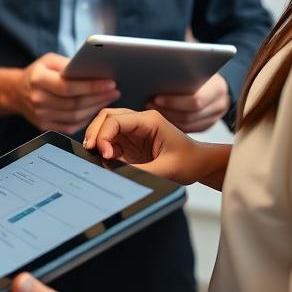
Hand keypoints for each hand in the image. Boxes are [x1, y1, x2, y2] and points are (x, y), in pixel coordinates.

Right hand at [0, 53, 119, 133]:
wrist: (16, 92)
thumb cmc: (38, 73)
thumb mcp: (49, 60)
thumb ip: (69, 64)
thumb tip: (94, 69)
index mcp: (37, 80)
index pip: (67, 87)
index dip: (91, 86)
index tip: (110, 82)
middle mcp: (37, 100)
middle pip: (74, 103)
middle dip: (98, 97)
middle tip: (115, 90)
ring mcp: (41, 116)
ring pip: (75, 117)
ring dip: (95, 108)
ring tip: (109, 98)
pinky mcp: (45, 126)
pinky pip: (71, 126)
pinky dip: (87, 118)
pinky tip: (95, 108)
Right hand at [82, 107, 204, 183]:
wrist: (199, 164)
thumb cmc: (189, 162)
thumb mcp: (167, 169)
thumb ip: (142, 172)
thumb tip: (117, 173)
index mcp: (149, 121)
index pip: (115, 120)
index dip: (104, 135)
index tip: (105, 154)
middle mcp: (138, 121)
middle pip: (106, 117)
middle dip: (95, 133)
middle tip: (91, 152)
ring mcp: (133, 130)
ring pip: (105, 126)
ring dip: (98, 139)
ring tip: (96, 156)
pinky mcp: (130, 141)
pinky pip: (110, 140)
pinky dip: (104, 148)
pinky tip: (107, 160)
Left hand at [147, 73, 229, 132]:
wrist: (215, 81)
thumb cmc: (200, 69)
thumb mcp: (194, 64)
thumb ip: (180, 70)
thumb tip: (153, 74)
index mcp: (217, 87)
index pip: (196, 100)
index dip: (173, 101)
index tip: (155, 97)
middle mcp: (219, 104)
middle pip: (189, 115)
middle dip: (166, 110)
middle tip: (148, 104)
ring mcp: (214, 117)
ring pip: (187, 125)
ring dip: (166, 117)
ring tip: (150, 109)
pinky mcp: (206, 125)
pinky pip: (187, 129)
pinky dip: (172, 123)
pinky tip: (159, 116)